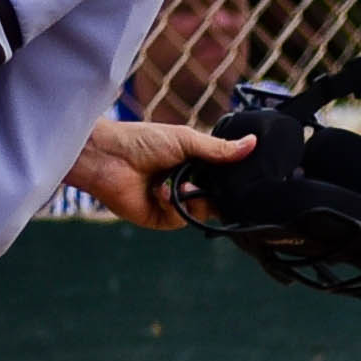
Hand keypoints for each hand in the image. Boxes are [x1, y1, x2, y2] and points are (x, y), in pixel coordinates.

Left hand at [63, 116, 249, 229]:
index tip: (246, 177)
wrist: (107, 157)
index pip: (224, 177)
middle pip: (219, 198)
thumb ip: (219, 148)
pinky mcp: (160, 218)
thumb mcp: (187, 140)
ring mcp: (174, 203)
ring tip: (183, 186)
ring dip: (196, 199)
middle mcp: (187, 185)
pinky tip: (161, 193)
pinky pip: (181, 220)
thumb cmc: (141, 141)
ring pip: (204, 212)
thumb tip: (252, 143)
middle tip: (218, 185)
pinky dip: (175, 206)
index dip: (235, 179)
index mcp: (195, 165)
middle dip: (220, 193)